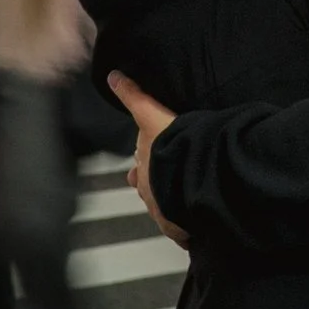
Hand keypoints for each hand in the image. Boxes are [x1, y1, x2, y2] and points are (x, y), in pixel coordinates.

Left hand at [109, 72, 189, 248]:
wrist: (189, 172)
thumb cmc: (171, 144)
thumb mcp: (151, 114)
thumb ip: (132, 95)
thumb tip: (112, 75)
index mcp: (143, 169)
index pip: (138, 169)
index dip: (140, 168)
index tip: (139, 172)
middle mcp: (150, 192)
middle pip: (150, 192)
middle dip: (156, 187)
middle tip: (170, 181)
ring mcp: (163, 211)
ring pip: (165, 211)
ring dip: (172, 206)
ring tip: (188, 204)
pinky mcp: (178, 227)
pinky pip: (181, 232)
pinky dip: (186, 231)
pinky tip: (196, 229)